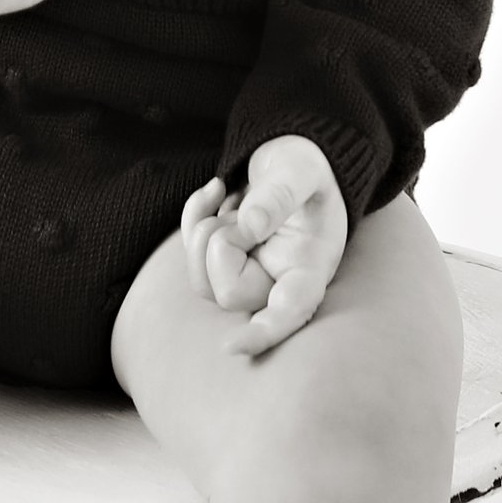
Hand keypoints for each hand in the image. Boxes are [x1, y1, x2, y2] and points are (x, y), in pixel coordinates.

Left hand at [178, 136, 349, 356]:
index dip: (264, 332)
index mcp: (309, 267)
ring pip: (203, 282)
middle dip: (219, 244)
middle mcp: (280, 281)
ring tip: (227, 197)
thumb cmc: (309, 164)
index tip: (232, 347)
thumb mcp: (303, 167)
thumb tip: (252, 225)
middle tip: (238, 211)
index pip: (291, 312)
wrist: (294, 155)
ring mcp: (251, 276)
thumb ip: (280, 194)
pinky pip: (192, 258)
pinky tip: (214, 190)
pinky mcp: (227, 265)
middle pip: (229, 294)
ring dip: (203, 230)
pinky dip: (194, 217)